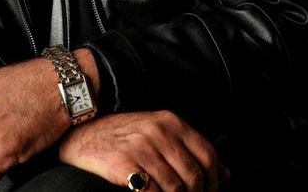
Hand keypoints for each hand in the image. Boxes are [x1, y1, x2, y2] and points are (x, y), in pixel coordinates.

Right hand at [58, 110, 228, 191]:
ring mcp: (141, 147)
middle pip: (194, 174)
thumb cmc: (122, 137)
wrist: (80, 134)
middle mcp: (159, 131)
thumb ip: (190, 151)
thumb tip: (226, 176)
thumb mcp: (158, 134)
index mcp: (171, 122)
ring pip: (176, 187)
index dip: (214, 179)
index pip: (208, 153)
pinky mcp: (125, 164)